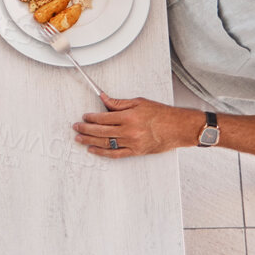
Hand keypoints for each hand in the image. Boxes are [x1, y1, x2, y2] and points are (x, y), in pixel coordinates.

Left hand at [72, 96, 197, 156]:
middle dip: (86, 129)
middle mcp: (128, 131)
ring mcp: (132, 143)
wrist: (178, 128)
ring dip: (90, 142)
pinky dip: (103, 153)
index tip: (84, 116)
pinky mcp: (136, 152)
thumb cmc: (161, 114)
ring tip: (80, 139)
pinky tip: (94, 150)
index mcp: (128, 117)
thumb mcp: (139, 102)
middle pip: (101, 132)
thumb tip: (103, 99)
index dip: (91, 118)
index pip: (103, 118)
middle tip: (76, 127)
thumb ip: (118, 103)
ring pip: (106, 144)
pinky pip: (116, 154)